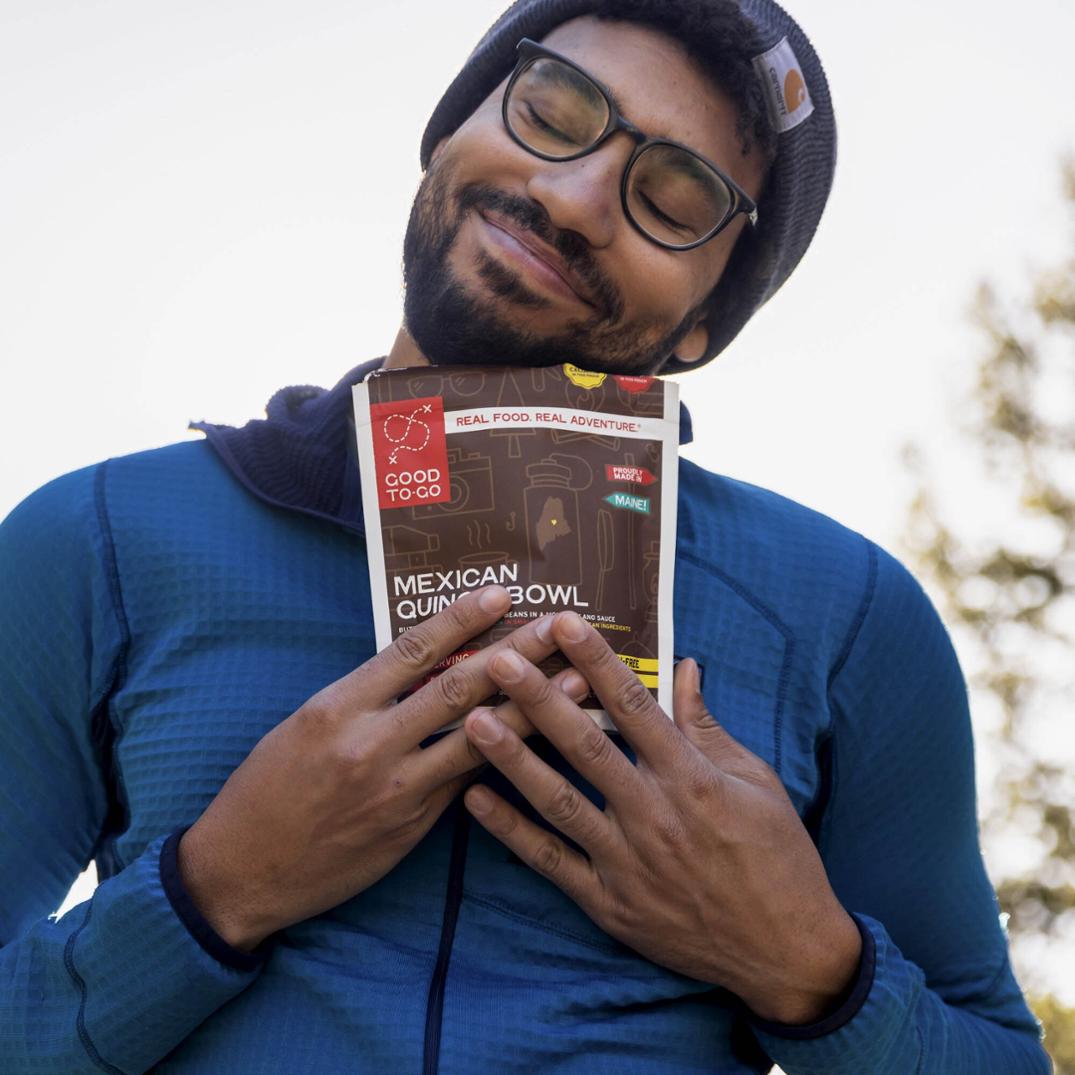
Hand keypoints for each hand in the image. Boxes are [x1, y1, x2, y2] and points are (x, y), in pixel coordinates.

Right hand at [177, 588, 587, 951]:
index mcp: (336, 707)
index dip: (461, 620)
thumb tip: (426, 659)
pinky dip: (507, 757)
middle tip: (562, 627)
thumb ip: (366, 694)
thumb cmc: (268, 788)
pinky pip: (467, 782)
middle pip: (458, 689)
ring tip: (580, 682)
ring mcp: (397, 790)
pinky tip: (544, 741)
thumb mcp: (306, 723)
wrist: (242, 873)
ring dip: (535, 709)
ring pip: (479, 740)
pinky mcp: (413, 827)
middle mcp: (370, 744)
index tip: (501, 594)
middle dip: (518, 654)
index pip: (411, 651)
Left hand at [461, 611, 861, 1025]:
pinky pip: (551, 862)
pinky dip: (510, 832)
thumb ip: (707, 725)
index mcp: (692, 778)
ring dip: (513, 758)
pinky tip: (473, 800)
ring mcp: (626, 862)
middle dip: (539, 699)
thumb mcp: (755, 781)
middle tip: (500, 661)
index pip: (635, 706)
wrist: (786, 953)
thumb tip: (683, 666)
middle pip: (585, 746)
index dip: (597, 661)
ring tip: (473, 721)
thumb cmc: (778, 858)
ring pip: (558, 800)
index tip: (564, 623)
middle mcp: (653, 814)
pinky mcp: (610, 904)